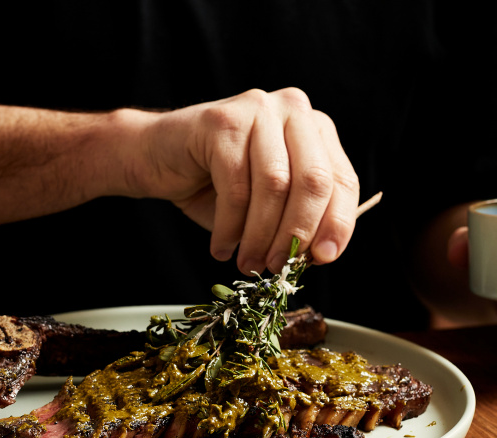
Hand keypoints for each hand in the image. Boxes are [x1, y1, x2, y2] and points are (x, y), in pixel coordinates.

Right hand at [129, 88, 359, 273]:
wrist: (155, 157)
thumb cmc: (215, 184)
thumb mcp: (268, 207)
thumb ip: (299, 222)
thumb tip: (322, 254)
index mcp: (315, 129)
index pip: (342, 180)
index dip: (338, 224)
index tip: (323, 259)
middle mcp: (293, 110)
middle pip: (314, 181)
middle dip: (297, 234)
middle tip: (279, 267)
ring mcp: (257, 110)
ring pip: (275, 186)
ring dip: (261, 236)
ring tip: (247, 263)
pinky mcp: (222, 122)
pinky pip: (236, 186)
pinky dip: (230, 227)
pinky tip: (222, 246)